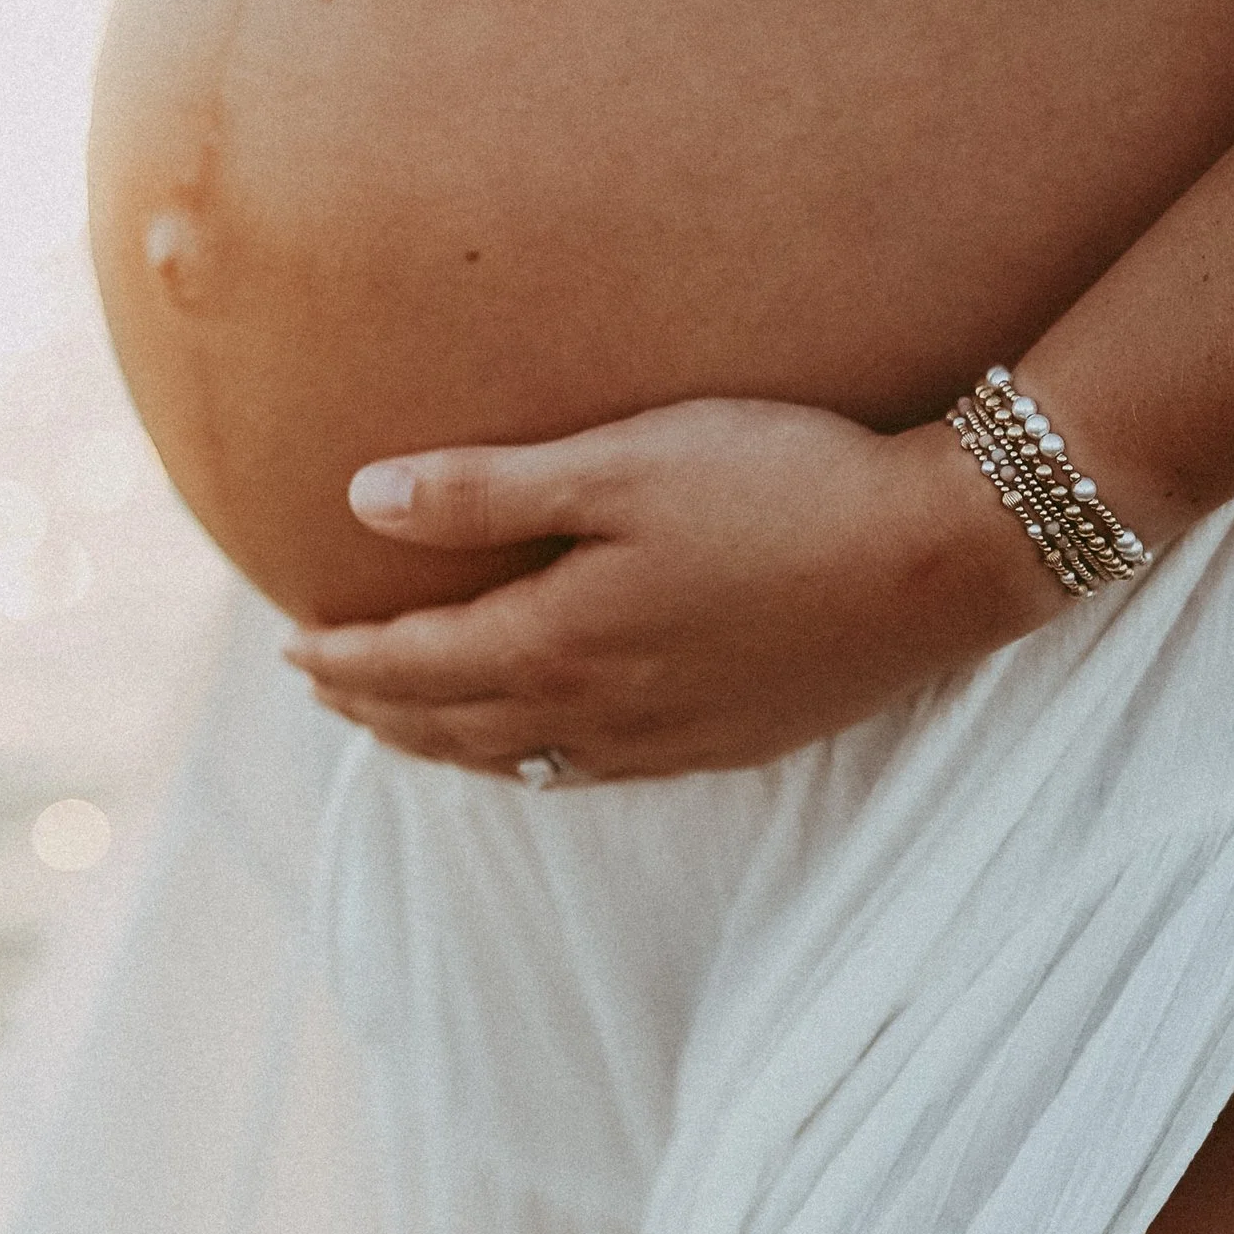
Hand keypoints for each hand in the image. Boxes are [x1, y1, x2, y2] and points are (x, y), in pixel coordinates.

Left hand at [285, 398, 1069, 782]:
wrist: (943, 555)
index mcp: (562, 642)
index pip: (417, 667)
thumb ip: (487, 490)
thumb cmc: (780, 483)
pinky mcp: (731, 742)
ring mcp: (671, 739)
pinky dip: (533, 762)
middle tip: (325, 688)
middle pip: (457, 727)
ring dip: (449, 744)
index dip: (345, 660)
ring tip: (404, 725)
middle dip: (380, 709)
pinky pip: (596, 772)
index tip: (290, 645)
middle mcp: (604, 713)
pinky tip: (537, 747)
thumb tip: (360, 501)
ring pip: (523, 760)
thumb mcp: (623, 462)